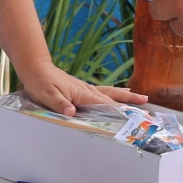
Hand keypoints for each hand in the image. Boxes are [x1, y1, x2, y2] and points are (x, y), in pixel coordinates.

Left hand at [12, 59, 145, 115]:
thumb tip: (71, 112)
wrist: (35, 67)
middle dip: (129, 101)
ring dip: (125, 97)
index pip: (105, 103)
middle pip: (112, 96)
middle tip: (146, 104)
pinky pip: (102, 93)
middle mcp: (87, 90)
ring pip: (110, 93)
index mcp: (82, 93)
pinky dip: (113, 94)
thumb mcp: (47, 96)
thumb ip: (60, 104)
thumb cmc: (40, 82)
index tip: (135, 115)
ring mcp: (85, 88)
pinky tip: (118, 94)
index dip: (120, 110)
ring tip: (141, 98)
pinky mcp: (81, 89)